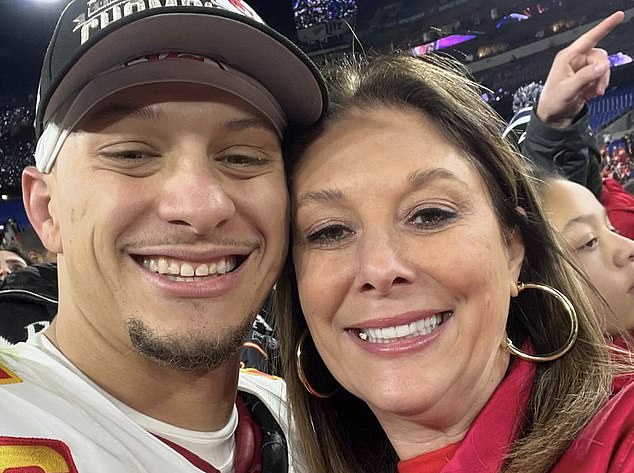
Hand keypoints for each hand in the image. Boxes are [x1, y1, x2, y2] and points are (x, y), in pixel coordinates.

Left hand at [536, 11, 623, 127]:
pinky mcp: (587, 78)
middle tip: (596, 88)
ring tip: (591, 93)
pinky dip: (598, 86)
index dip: (604, 27)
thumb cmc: (552, 102)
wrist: (553, 116)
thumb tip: (602, 66)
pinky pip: (601, 76)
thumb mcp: (567, 89)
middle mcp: (575, 60)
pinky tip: (588, 94)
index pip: (589, 38)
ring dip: (600, 81)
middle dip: (601, 73)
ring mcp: (582, 69)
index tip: (618, 16)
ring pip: (603, 67)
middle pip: (600, 57)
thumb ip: (585, 76)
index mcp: (567, 58)